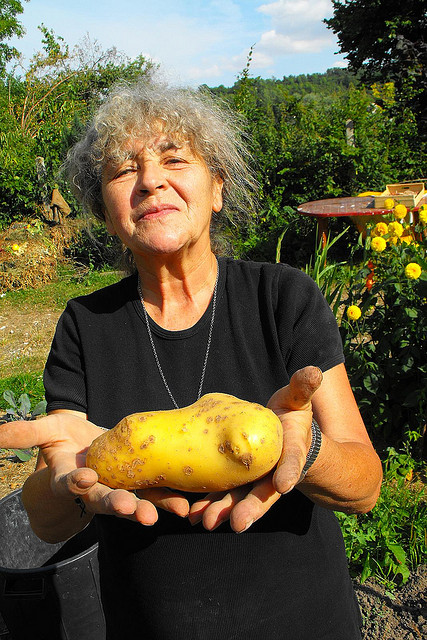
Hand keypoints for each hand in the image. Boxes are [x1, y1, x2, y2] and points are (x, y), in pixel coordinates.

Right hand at [0, 414, 187, 525]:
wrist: (84, 450)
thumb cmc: (62, 441)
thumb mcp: (44, 432)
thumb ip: (25, 434)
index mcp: (67, 477)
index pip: (68, 482)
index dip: (74, 482)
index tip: (82, 479)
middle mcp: (92, 489)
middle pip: (103, 498)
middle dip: (116, 503)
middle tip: (129, 509)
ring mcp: (115, 489)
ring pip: (131, 502)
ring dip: (146, 508)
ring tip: (161, 515)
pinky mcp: (136, 485)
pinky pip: (152, 494)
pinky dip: (166, 500)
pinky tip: (184, 506)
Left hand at [188, 366, 322, 532]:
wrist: (284, 437)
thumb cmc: (291, 417)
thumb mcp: (298, 401)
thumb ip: (303, 389)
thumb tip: (315, 370)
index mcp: (292, 452)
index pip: (292, 462)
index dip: (288, 472)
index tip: (283, 484)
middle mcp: (274, 473)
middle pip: (263, 492)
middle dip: (250, 508)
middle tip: (237, 523)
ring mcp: (254, 481)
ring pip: (240, 498)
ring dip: (223, 511)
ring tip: (204, 523)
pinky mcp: (236, 482)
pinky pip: (223, 495)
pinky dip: (209, 505)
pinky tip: (192, 516)